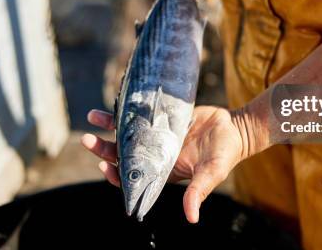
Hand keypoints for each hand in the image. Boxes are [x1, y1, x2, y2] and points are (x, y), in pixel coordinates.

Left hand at [82, 106, 245, 222]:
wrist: (234, 127)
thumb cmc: (224, 153)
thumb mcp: (211, 173)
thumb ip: (198, 192)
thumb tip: (191, 218)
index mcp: (163, 171)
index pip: (133, 177)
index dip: (116, 175)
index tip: (105, 166)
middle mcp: (156, 154)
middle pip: (123, 154)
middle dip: (104, 149)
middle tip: (87, 140)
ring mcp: (157, 136)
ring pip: (127, 133)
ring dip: (108, 128)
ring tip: (91, 118)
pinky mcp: (161, 118)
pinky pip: (139, 114)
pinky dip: (126, 110)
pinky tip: (113, 103)